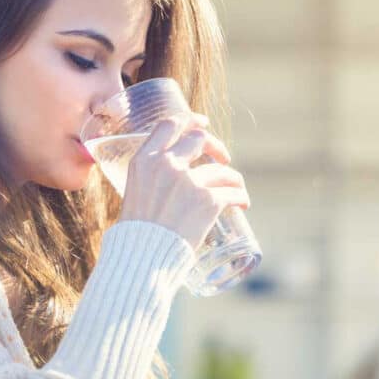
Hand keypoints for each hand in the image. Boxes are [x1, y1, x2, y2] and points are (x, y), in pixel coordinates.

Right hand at [117, 112, 249, 249]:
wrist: (142, 258)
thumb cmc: (136, 235)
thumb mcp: (135, 195)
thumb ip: (151, 179)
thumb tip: (170, 176)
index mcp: (144, 160)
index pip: (170, 125)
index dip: (190, 120)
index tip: (202, 123)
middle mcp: (167, 165)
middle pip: (200, 139)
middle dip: (216, 147)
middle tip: (223, 159)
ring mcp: (189, 181)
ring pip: (223, 170)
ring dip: (233, 178)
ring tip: (236, 190)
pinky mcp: (208, 200)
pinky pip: (234, 192)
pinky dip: (241, 197)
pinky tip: (243, 204)